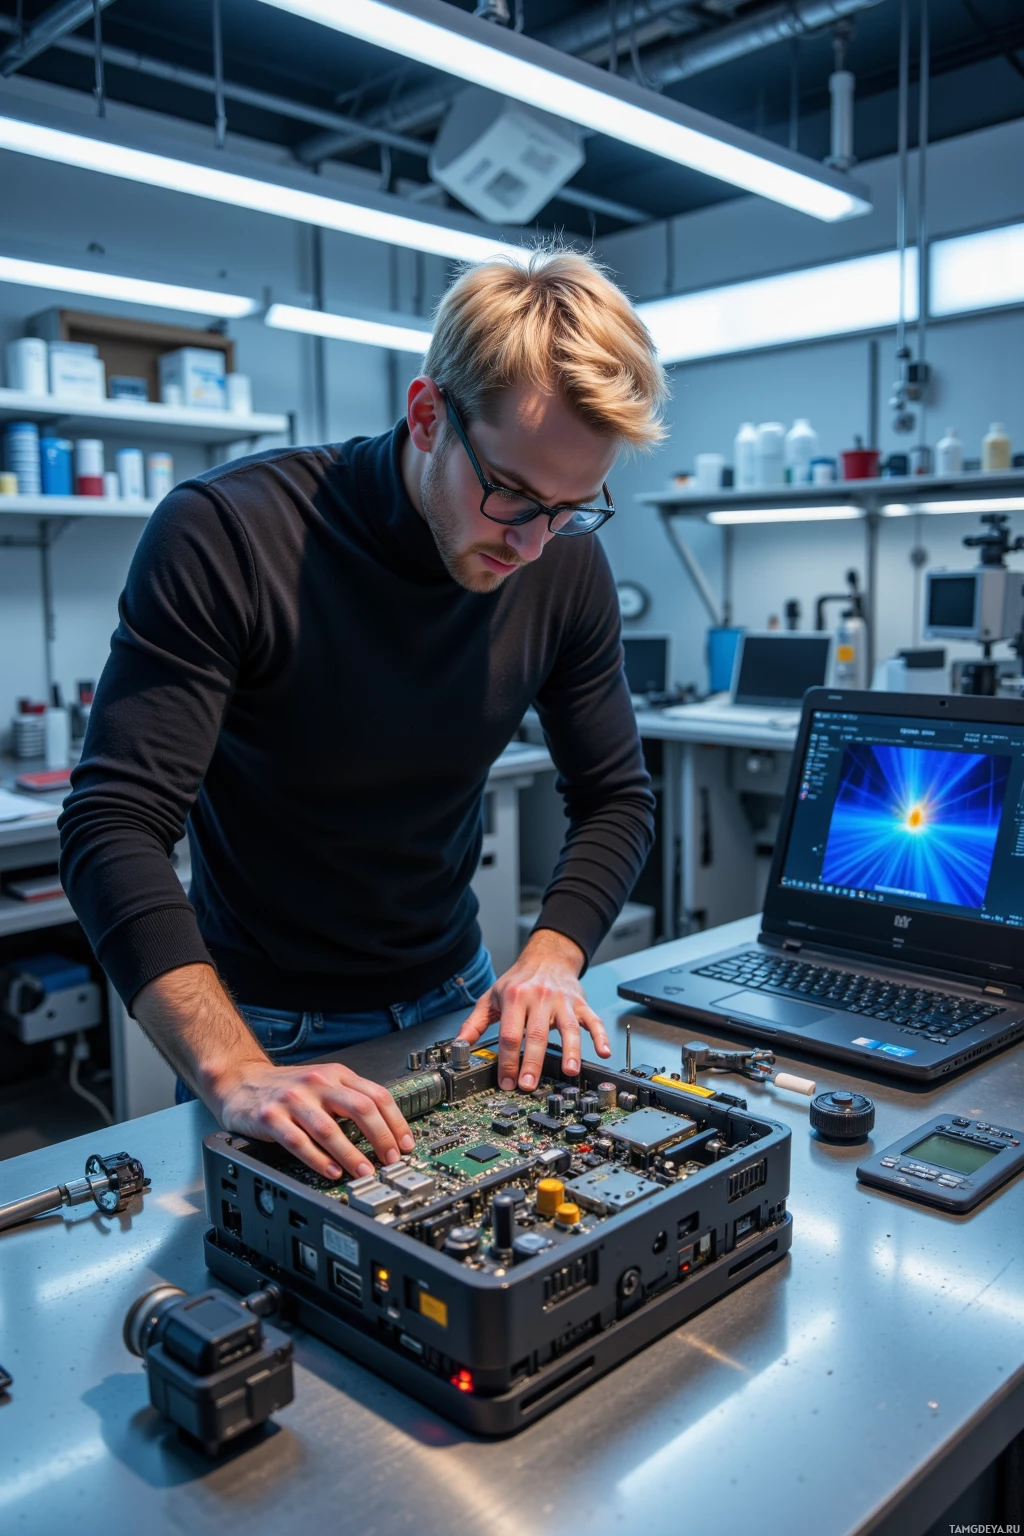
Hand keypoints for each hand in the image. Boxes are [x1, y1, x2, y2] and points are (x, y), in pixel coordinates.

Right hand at [212, 1059, 415, 1180]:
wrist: (240, 1081)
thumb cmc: (286, 1088)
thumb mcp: (323, 1083)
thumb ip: (350, 1099)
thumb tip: (387, 1130)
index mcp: (336, 1075)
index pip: (376, 1095)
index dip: (396, 1122)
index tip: (406, 1145)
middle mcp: (318, 1084)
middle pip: (360, 1108)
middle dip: (380, 1137)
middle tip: (390, 1159)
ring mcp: (294, 1100)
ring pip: (330, 1128)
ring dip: (352, 1154)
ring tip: (365, 1172)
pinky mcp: (271, 1118)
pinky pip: (299, 1142)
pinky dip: (318, 1159)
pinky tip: (332, 1171)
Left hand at [456, 929, 609, 1090]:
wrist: (546, 958)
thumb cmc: (518, 981)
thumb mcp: (490, 998)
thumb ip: (474, 1023)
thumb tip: (459, 1046)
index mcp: (514, 997)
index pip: (510, 1034)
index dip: (507, 1061)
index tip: (506, 1081)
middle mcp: (539, 998)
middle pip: (536, 1035)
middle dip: (533, 1063)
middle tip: (529, 1084)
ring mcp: (562, 1001)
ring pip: (568, 1028)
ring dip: (571, 1052)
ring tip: (569, 1071)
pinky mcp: (580, 1004)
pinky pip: (593, 1020)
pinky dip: (600, 1036)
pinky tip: (603, 1052)